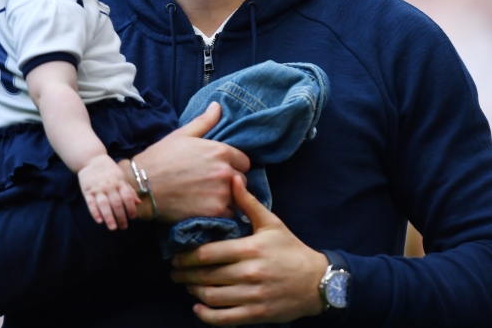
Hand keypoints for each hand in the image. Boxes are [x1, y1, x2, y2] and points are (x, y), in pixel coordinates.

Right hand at [78, 154, 139, 230]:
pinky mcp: (87, 191)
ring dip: (109, 217)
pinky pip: (91, 203)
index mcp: (119, 182)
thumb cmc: (109, 170)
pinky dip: (95, 213)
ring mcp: (98, 189)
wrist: (91, 159)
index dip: (131, 208)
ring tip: (113, 228)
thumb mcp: (121, 177)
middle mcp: (110, 186)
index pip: (127, 196)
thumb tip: (138, 203)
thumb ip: (129, 190)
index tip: (133, 217)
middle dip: (121, 216)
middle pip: (117, 203)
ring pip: (104, 205)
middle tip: (124, 227)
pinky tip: (99, 221)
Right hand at [129, 102, 250, 222]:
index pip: (244, 161)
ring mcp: (221, 193)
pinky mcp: (214, 212)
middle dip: (231, 183)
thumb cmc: (160, 158)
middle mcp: (225, 171)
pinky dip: (222, 214)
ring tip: (209, 199)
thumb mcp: (182, 135)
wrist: (141, 186)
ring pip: (237, 198)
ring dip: (228, 199)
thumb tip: (217, 106)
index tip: (219, 170)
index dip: (233, 166)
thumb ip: (204, 121)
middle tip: (212, 186)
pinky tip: (207, 210)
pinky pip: (230, 215)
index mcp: (220, 151)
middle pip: (242, 180)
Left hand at [170, 175, 327, 325]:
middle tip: (174, 272)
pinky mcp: (257, 314)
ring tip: (187, 285)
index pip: (208, 254)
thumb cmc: (291, 249)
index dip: (186, 257)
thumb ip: (248, 203)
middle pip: (206, 275)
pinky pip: (224, 318)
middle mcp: (250, 273)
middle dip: (184, 274)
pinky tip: (198, 308)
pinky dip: (206, 316)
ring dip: (193, 292)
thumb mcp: (271, 223)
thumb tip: (233, 178)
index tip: (175, 256)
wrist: (317, 281)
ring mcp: (253, 296)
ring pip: (212, 296)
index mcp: (250, 249)